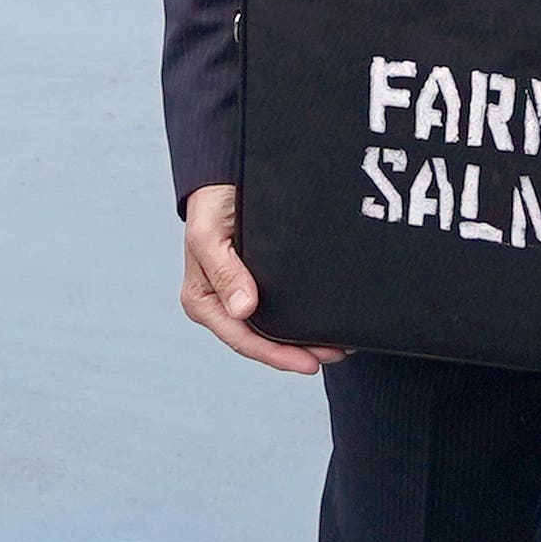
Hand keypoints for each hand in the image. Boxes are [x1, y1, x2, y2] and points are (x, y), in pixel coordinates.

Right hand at [182, 182, 337, 372]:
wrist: (224, 179)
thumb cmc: (211, 205)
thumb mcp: (208, 235)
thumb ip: (224, 272)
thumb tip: (243, 310)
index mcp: (204, 300)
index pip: (242, 339)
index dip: (277, 355)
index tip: (309, 362)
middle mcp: (222, 304)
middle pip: (261, 342)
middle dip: (296, 354)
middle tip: (334, 354)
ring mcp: (241, 296)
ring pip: (273, 331)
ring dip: (303, 342)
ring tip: (337, 346)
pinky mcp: (259, 285)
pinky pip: (280, 312)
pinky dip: (301, 322)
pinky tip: (323, 324)